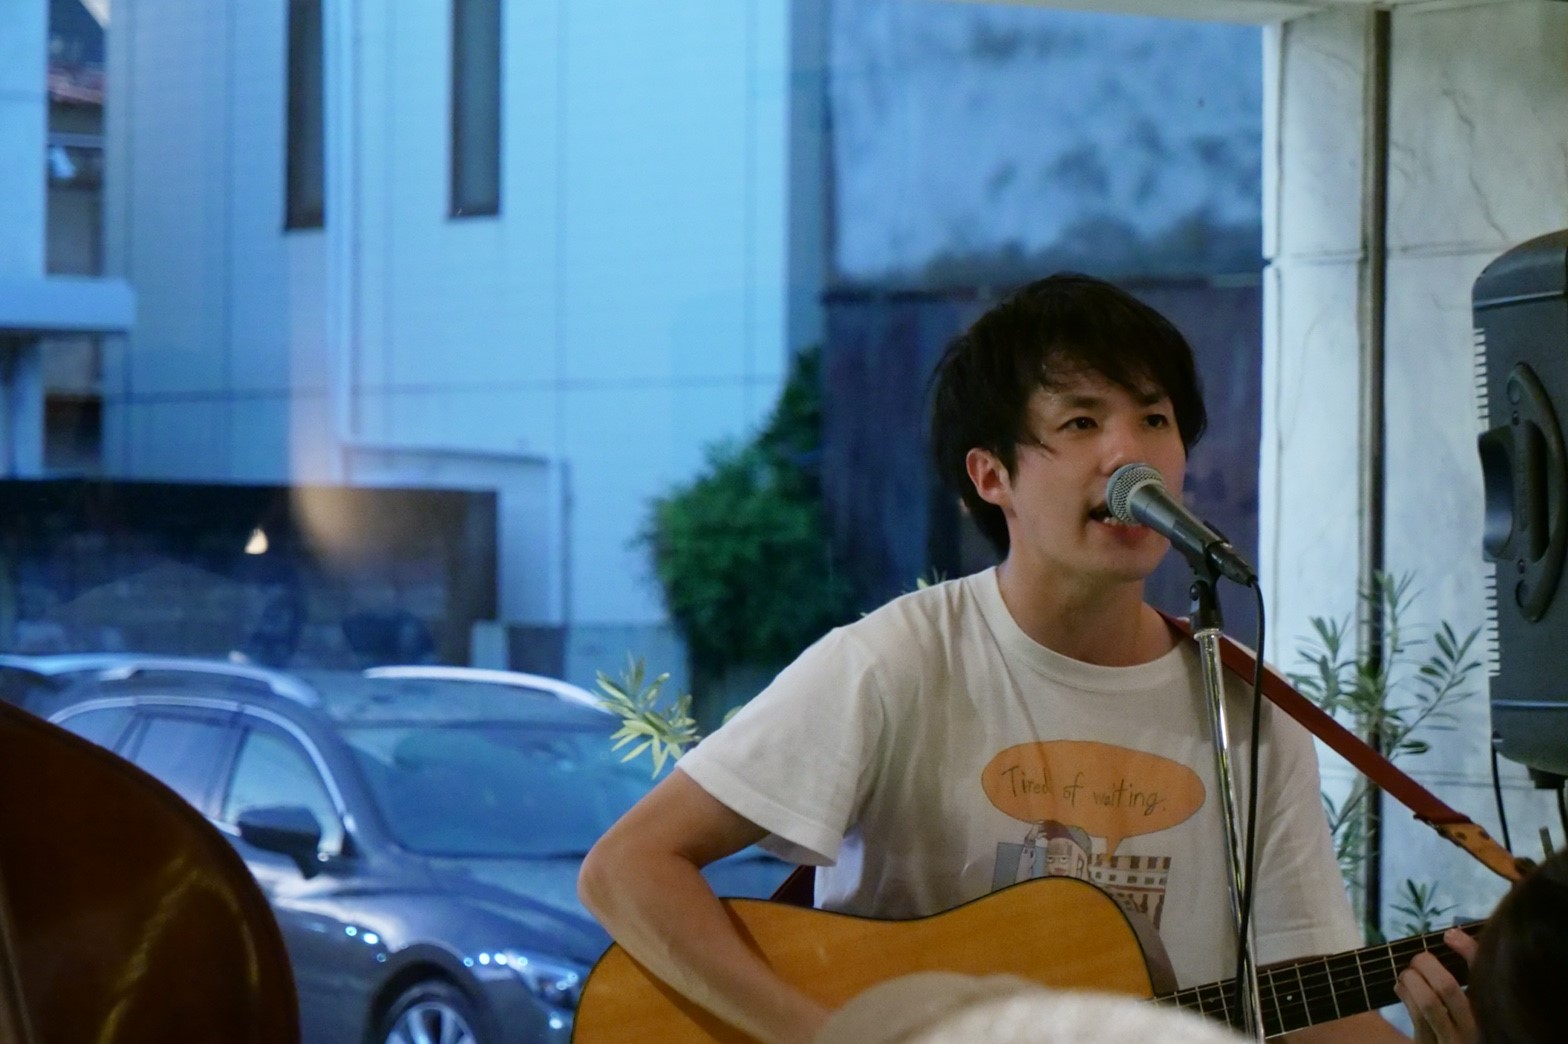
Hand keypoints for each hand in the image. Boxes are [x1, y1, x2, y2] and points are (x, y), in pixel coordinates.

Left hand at [1393, 928, 1477, 1043]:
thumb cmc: (1464, 1023)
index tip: (1449, 935)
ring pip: (1429, 1002)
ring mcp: (1453, 1040)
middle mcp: (1476, 1028)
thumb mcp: (1474, 1001)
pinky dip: (1405, 994)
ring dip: (1411, 979)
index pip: (1483, 975)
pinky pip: (1416, 1016)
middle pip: (1448, 987)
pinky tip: (1402, 988)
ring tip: (1408, 974)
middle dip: (1426, 964)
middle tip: (1420, 959)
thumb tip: (1452, 935)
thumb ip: (1471, 971)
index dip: (1468, 949)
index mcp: (1491, 1011)